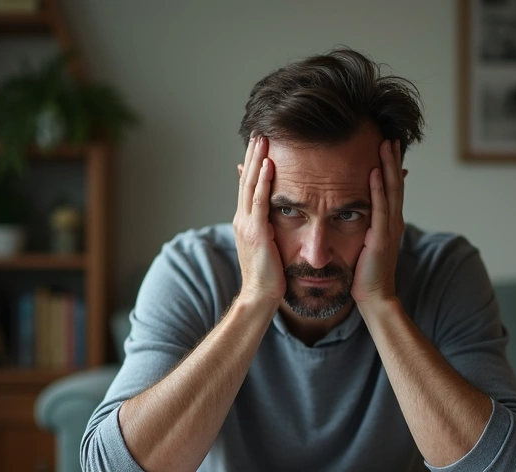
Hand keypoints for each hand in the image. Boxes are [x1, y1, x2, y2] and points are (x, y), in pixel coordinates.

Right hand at [233, 136, 285, 307]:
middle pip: (247, 180)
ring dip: (257, 161)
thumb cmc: (268, 275)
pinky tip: (269, 165)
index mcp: (245, 222)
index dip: (252, 164)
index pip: (248, 186)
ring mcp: (247, 225)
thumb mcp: (266, 245)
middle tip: (259, 132)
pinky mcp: (256, 232)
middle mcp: (242, 219)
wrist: (260, 296)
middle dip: (253, 155)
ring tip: (262, 140)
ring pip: (251, 185)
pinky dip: (264, 181)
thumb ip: (266, 226)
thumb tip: (273, 214)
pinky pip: (260, 201)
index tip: (259, 144)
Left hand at [352, 139, 404, 307]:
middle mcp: (393, 222)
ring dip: (389, 166)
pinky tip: (375, 172)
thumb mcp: (366, 243)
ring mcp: (389, 229)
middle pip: (395, 183)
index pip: (392, 187)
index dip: (390, 166)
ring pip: (392, 191)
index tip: (385, 144)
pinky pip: (380, 209)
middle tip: (389, 136)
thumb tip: (357, 210)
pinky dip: (379, 189)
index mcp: (388, 222)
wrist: (374, 298)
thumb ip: (366, 225)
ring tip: (386, 144)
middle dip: (392, 159)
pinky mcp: (381, 239)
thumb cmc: (366, 273)